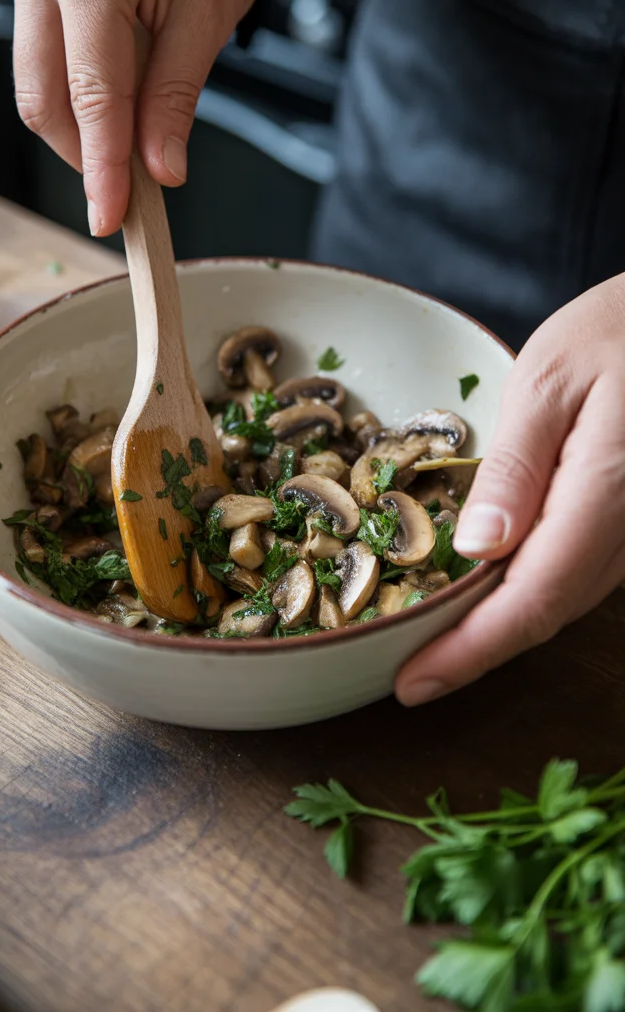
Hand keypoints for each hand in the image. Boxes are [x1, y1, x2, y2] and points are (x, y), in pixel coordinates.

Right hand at [9, 0, 266, 235]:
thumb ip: (176, 99)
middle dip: (89, 157)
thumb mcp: (209, 18)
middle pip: (46, 102)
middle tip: (135, 198)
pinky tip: (121, 111)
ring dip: (84, 134)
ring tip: (138, 148)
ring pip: (39, 93)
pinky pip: (47, 70)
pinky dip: (81, 105)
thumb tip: (159, 171)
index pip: (92, 95)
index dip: (103, 168)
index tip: (113, 220)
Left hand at [396, 273, 624, 704]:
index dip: (471, 649)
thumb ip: (517, 465)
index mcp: (608, 493)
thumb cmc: (617, 329)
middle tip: (407, 670)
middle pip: (549, 611)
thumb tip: (479, 549)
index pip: (535, 597)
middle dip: (475, 649)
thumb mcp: (551, 378)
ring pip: (567, 598)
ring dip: (500, 626)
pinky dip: (528, 590)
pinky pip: (580, 571)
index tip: (412, 682)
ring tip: (433, 639)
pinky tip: (485, 588)